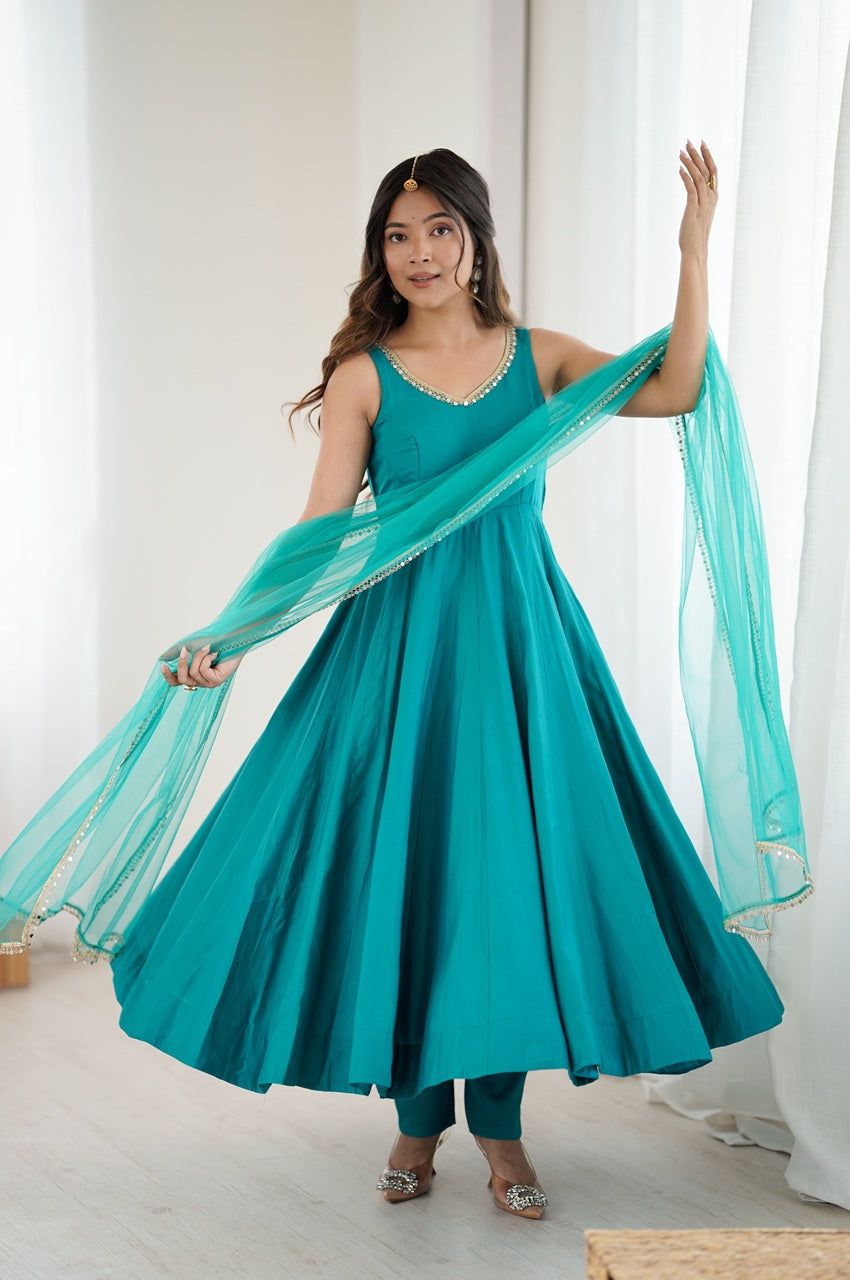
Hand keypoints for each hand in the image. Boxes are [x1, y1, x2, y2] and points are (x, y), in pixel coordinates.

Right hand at [160, 643, 242, 689]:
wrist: (231, 639)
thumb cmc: (213, 642)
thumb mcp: (191, 646)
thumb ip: (177, 653)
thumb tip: (163, 657)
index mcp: (193, 675)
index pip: (176, 682)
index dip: (168, 676)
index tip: (163, 666)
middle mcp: (200, 681)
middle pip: (182, 680)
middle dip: (182, 664)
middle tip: (184, 650)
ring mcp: (209, 683)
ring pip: (193, 673)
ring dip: (199, 656)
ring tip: (207, 648)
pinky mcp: (217, 681)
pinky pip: (203, 671)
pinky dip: (207, 658)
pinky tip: (215, 654)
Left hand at [678, 139, 716, 259]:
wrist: (695, 250)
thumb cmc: (695, 235)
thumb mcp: (698, 214)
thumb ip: (697, 202)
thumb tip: (692, 193)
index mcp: (713, 197)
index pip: (713, 172)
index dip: (707, 156)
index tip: (702, 144)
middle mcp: (711, 198)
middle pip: (706, 170)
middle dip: (698, 154)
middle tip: (689, 141)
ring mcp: (703, 203)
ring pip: (699, 176)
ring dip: (689, 162)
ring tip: (681, 151)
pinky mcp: (693, 209)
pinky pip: (690, 188)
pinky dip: (685, 176)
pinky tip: (679, 168)